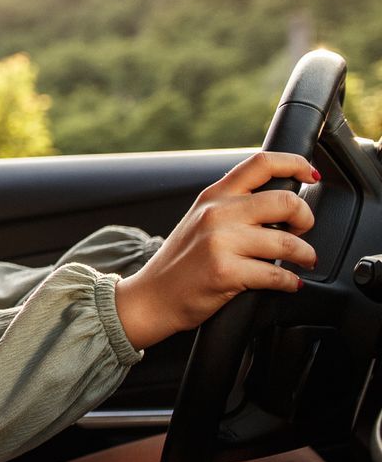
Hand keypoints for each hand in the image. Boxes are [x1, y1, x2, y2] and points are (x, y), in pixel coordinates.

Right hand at [115, 151, 318, 349]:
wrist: (151, 298)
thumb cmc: (180, 263)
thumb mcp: (200, 221)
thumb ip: (233, 206)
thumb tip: (281, 204)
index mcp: (214, 196)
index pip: (261, 163)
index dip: (295, 163)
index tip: (311, 175)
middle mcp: (217, 213)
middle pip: (286, 201)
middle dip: (306, 219)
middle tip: (302, 232)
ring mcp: (220, 242)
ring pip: (288, 242)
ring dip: (305, 255)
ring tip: (303, 262)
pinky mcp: (225, 272)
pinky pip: (277, 275)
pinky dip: (290, 282)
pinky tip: (287, 283)